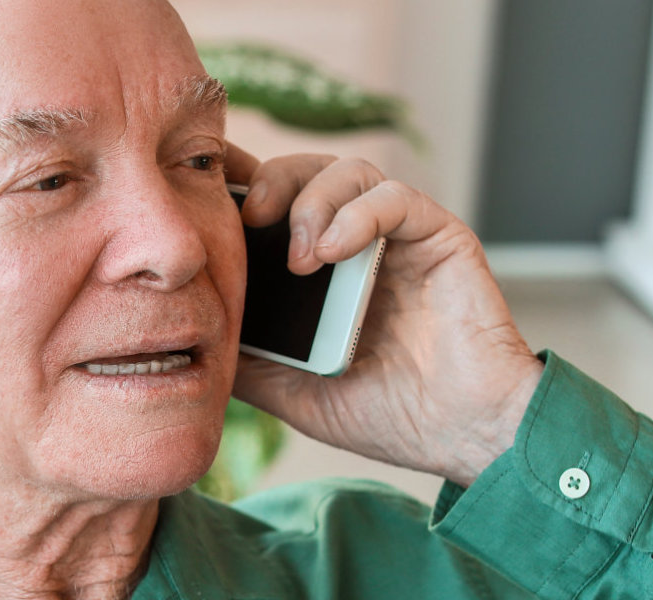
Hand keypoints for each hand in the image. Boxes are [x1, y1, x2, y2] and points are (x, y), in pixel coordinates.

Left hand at [223, 143, 544, 485]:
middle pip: (306, 170)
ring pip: (349, 170)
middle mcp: (360, 241)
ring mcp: (400, 235)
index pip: (276, 200)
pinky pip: (395, 196)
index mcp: (324, 269)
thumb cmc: (391, 414)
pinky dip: (356, 214)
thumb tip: (187, 339)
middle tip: (249, 220)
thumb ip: (248, 360)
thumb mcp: (294, 391)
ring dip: (311, 200)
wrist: (465, 436)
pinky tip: (331, 251)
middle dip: (270, 181)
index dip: (239, 188)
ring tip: (298, 256)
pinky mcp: (439, 234)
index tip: (204, 202)